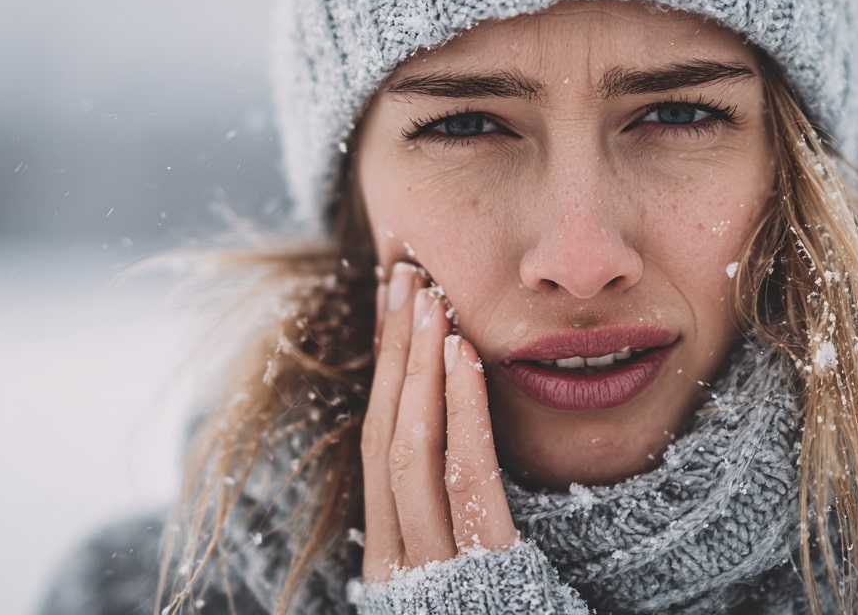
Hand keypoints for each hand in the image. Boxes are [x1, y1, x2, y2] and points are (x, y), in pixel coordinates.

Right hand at [361, 262, 518, 582]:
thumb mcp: (468, 587)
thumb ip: (452, 531)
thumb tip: (456, 454)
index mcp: (394, 561)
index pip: (378, 448)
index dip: (384, 372)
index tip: (395, 306)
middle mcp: (397, 563)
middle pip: (384, 434)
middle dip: (392, 349)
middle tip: (402, 273)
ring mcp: (430, 571)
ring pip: (407, 447)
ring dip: (415, 362)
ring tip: (427, 294)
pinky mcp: (479, 574)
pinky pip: (464, 480)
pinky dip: (461, 411)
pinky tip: (462, 355)